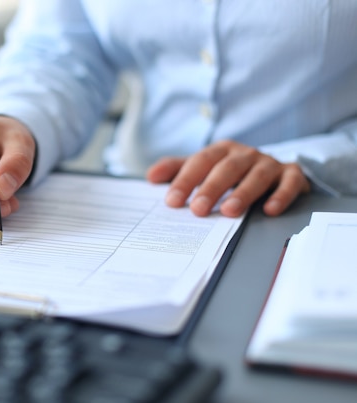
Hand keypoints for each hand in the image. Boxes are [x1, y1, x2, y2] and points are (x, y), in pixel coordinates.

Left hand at [146, 140, 310, 216]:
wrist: (273, 170)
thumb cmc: (229, 172)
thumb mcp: (202, 168)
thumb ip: (176, 170)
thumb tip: (150, 177)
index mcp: (221, 151)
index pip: (200, 162)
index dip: (185, 180)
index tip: (172, 201)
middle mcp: (245, 154)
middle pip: (227, 168)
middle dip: (211, 188)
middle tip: (198, 209)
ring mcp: (269, 163)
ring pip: (257, 175)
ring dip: (243, 193)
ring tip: (229, 211)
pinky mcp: (291, 175)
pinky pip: (290, 182)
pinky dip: (281, 195)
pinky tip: (269, 210)